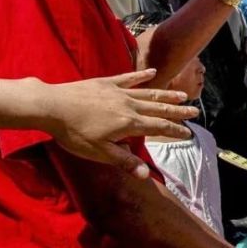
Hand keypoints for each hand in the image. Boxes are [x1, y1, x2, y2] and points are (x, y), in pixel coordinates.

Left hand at [41, 69, 198, 179]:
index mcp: (129, 124)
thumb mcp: (99, 152)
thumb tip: (146, 175)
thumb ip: (124, 161)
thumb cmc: (74, 133)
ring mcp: (118, 92)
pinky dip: (141, 76)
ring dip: (167, 95)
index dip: (174, 131)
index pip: (158, 128)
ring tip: (183, 95)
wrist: (51, 106)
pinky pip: (128, 78)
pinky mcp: (106, 83)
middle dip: (178, 112)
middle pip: (159, 109)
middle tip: (195, 111)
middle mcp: (129, 106)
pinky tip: (152, 72)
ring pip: (149, 93)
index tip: (188, 133)